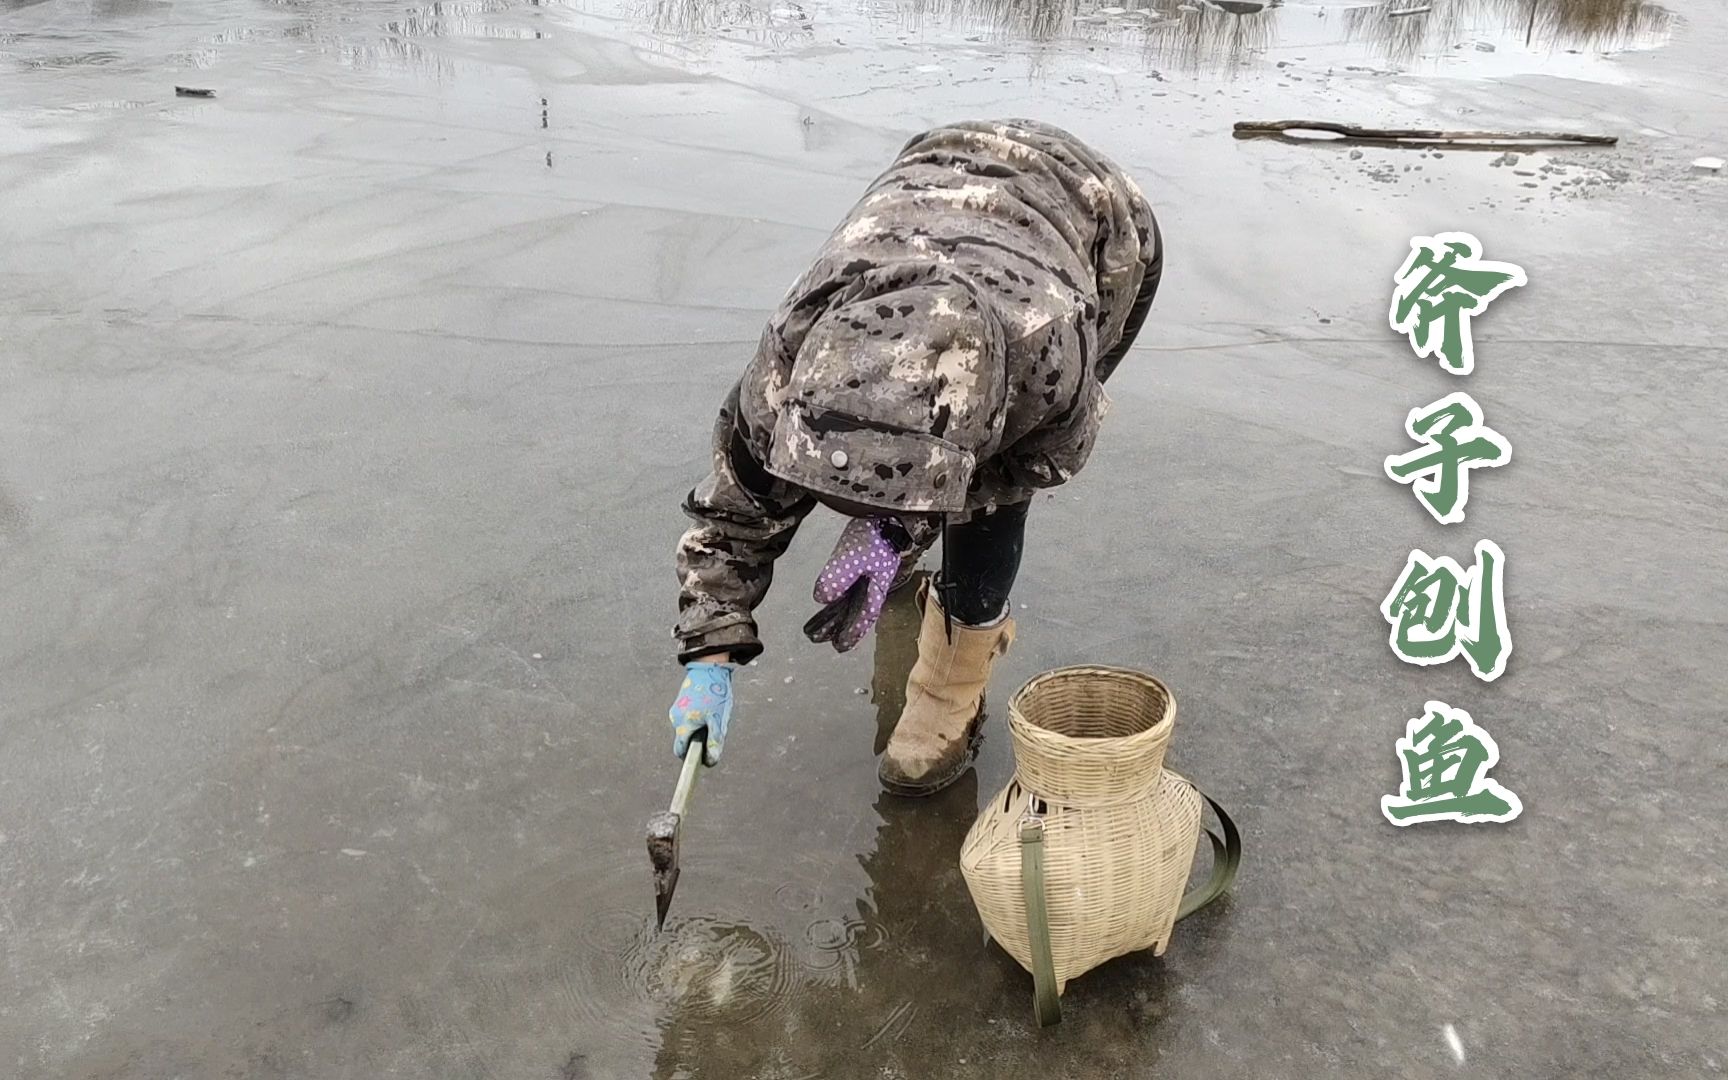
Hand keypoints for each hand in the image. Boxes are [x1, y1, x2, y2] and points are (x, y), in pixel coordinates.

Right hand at [670, 661, 732, 765]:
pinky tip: (708, 706)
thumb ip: (714, 742)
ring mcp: (676, 709)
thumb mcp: (718, 720)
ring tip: (713, 713)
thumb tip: (711, 760)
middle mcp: (675, 718)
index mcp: (683, 725)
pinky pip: (688, 716)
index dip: (690, 756)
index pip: (680, 751)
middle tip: (714, 728)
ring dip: (699, 726)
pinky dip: (697, 717)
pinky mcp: (680, 701)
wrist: (709, 667)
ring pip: (687, 727)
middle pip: (685, 738)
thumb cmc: (714, 694)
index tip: (701, 756)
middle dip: (698, 738)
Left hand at [805, 517, 903, 652]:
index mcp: (876, 587)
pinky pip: (845, 587)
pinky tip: (825, 599)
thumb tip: (822, 598)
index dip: (853, 632)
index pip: (864, 616)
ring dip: (832, 614)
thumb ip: (839, 577)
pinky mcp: (859, 562)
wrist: (886, 511)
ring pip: (847, 600)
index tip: (840, 646)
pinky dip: (835, 596)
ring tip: (816, 624)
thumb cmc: (877, 534)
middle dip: (838, 627)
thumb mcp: (854, 557)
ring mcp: (865, 574)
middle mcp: (871, 584)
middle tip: (821, 640)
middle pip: (853, 612)